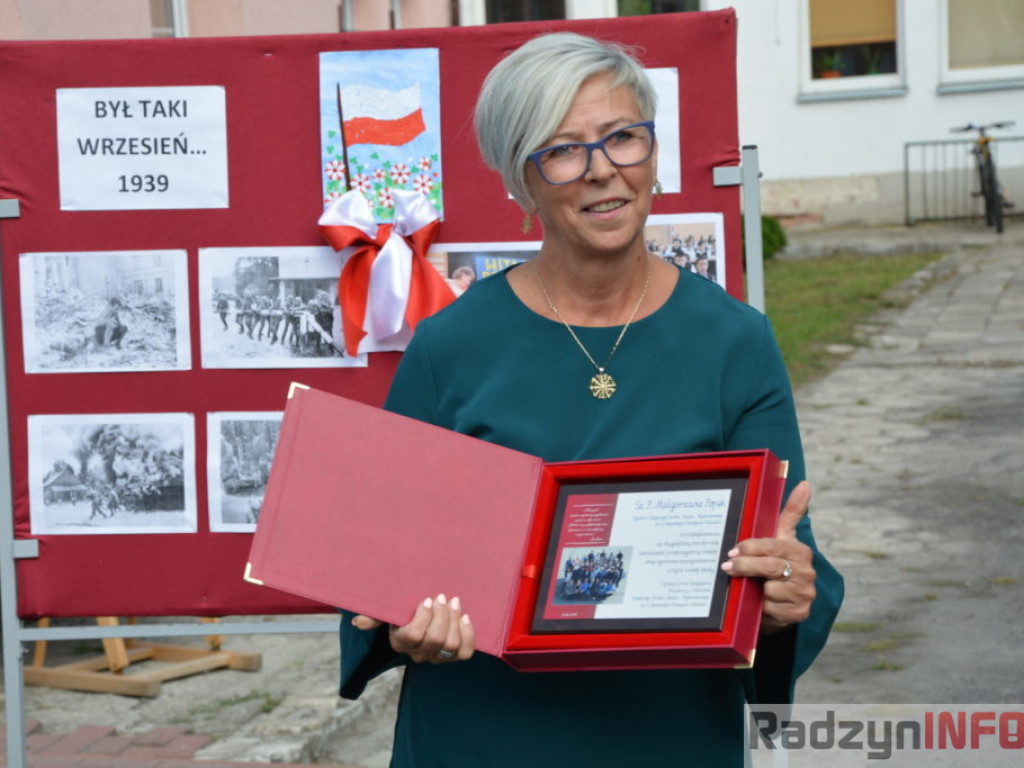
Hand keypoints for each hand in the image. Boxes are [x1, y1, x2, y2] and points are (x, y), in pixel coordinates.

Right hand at [351, 594, 474, 663]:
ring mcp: (436, 656)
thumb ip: (374, 615)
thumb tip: (358, 622)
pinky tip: (465, 617)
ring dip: (455, 621)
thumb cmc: (403, 606)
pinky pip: (465, 653)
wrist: (424, 606)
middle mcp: (417, 653)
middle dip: (442, 615)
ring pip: (450, 646)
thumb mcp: (387, 609)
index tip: (427, 599)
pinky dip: (468, 635)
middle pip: (435, 640)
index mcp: (399, 642)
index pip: (413, 635)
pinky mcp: (453, 656)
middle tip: (443, 596)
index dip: (423, 617)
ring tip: (455, 602)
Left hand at [720, 481, 816, 634]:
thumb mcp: (782, 538)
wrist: (783, 601)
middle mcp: (807, 573)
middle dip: (745, 567)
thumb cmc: (778, 563)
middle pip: (769, 567)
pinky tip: (759, 602)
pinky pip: (771, 608)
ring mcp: (804, 595)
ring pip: (769, 590)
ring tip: (749, 586)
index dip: (750, 549)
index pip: (772, 546)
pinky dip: (761, 606)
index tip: (733, 552)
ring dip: (753, 588)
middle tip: (726, 567)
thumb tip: (806, 484)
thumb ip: (792, 512)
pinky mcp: (798, 614)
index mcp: (801, 551)